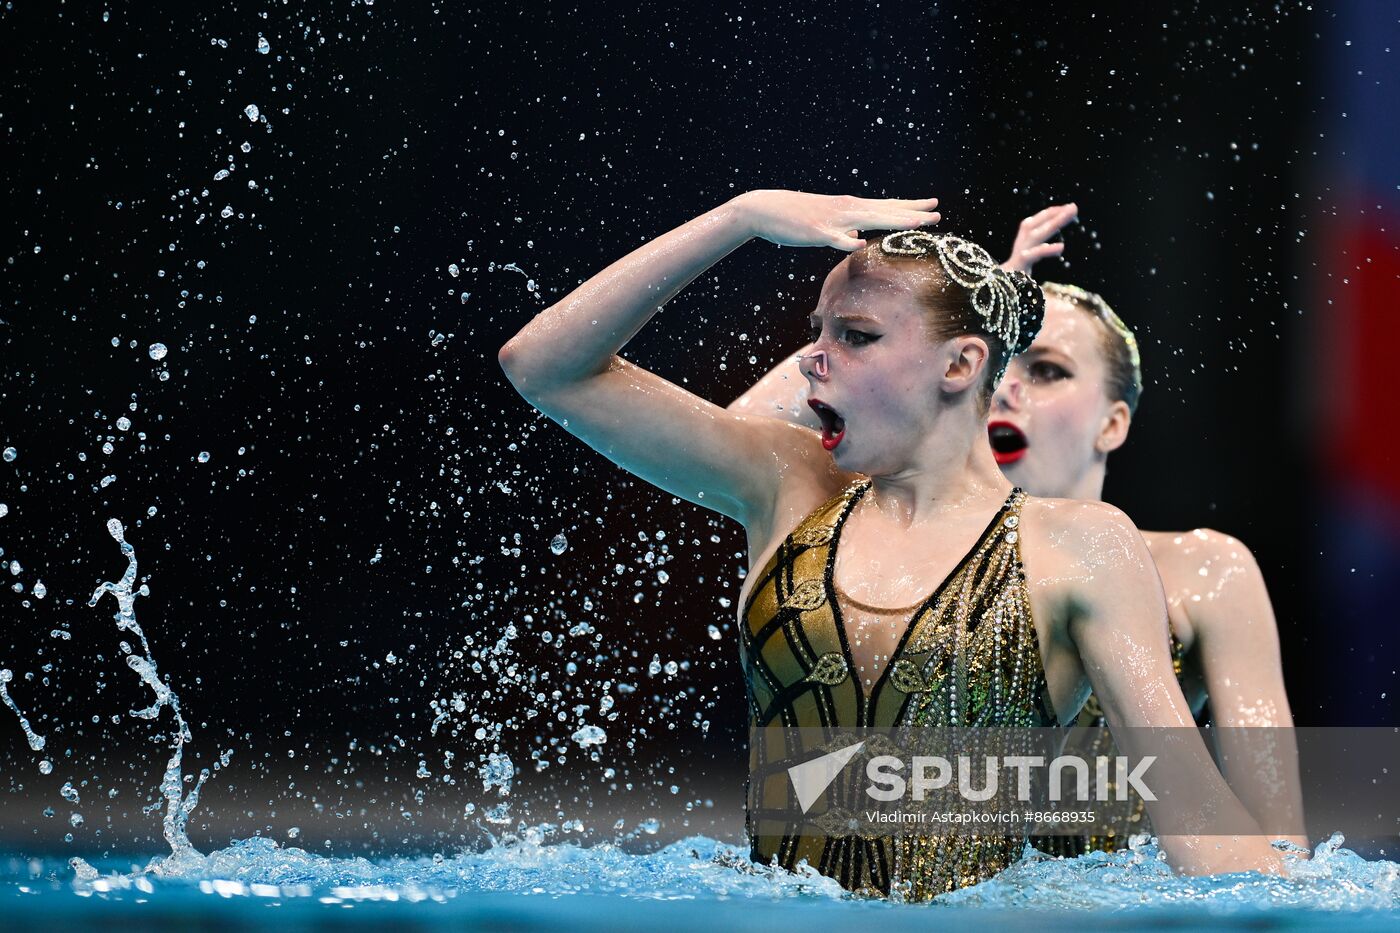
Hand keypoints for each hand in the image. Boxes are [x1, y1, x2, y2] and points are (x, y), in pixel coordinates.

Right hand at [732, 190, 939, 251]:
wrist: (765, 209)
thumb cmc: (796, 217)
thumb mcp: (827, 223)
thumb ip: (845, 228)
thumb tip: (858, 236)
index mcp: (850, 208)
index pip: (887, 206)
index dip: (910, 207)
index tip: (933, 206)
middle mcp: (847, 209)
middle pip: (885, 212)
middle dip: (912, 214)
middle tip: (937, 215)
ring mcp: (833, 219)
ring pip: (867, 220)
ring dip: (893, 221)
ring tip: (916, 223)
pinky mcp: (815, 232)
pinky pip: (834, 238)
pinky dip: (847, 241)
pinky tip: (860, 244)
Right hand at [1003, 203, 1077, 272]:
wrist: (1001, 287)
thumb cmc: (1017, 274)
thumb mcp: (1030, 258)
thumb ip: (1042, 250)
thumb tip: (1060, 246)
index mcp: (1023, 239)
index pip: (1038, 221)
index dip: (1053, 213)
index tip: (1069, 208)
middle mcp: (1021, 242)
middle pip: (1039, 224)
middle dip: (1056, 214)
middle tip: (1074, 207)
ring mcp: (1020, 252)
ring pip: (1037, 234)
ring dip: (1054, 223)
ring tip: (1070, 216)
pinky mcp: (1020, 264)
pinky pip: (1034, 255)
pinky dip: (1047, 250)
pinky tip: (1061, 247)